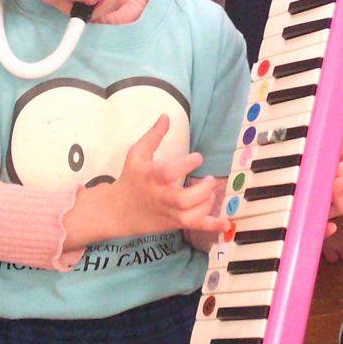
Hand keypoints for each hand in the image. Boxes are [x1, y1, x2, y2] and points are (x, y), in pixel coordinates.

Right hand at [110, 115, 229, 236]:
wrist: (116, 211)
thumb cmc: (130, 179)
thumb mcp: (137, 154)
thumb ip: (153, 136)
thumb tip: (166, 116)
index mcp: (151, 177)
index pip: (168, 172)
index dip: (186, 165)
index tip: (198, 157)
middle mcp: (160, 197)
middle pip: (182, 199)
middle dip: (201, 190)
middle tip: (209, 179)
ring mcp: (167, 213)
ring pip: (189, 216)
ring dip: (205, 205)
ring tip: (210, 194)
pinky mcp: (173, 224)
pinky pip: (193, 227)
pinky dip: (211, 226)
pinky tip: (226, 223)